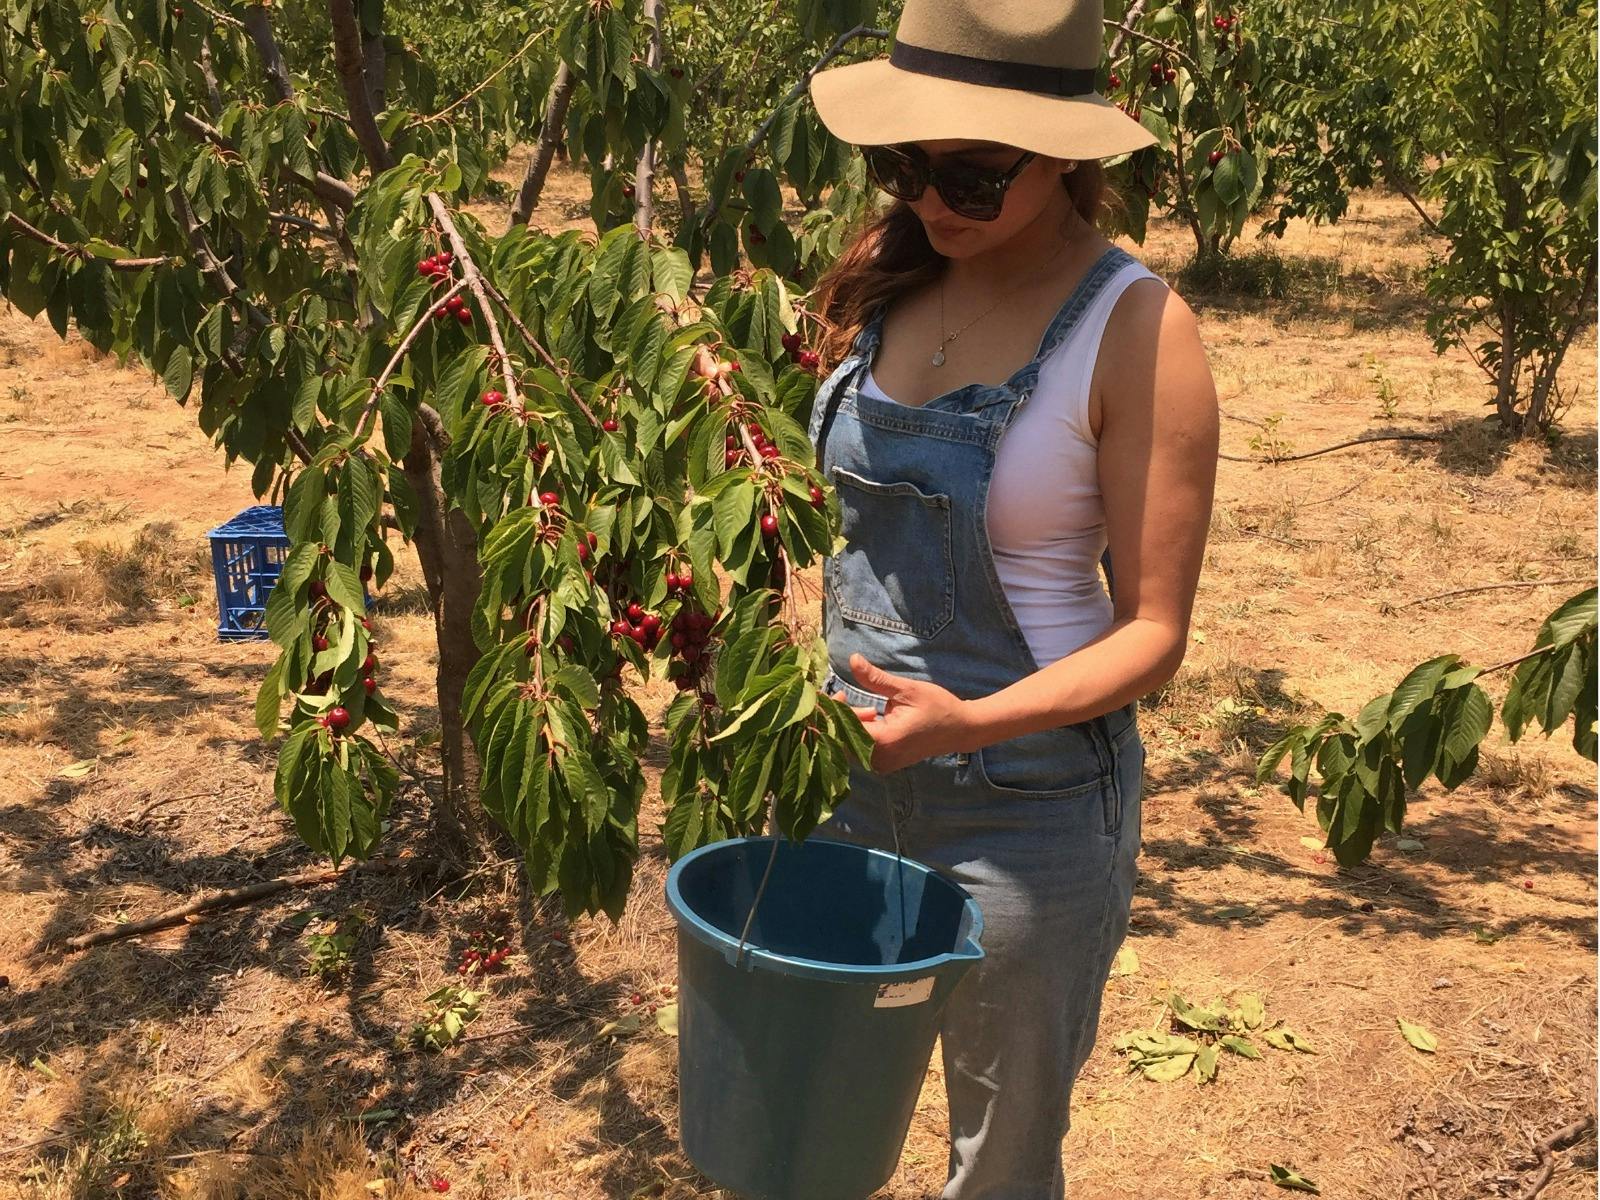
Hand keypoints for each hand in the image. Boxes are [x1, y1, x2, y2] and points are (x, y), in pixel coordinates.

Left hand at [829, 652, 974, 774]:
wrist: (961, 729)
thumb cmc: (938, 707)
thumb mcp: (907, 689)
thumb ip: (876, 678)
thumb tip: (853, 659)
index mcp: (885, 741)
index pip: (845, 729)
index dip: (836, 711)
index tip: (840, 693)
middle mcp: (881, 759)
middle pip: (844, 741)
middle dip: (842, 718)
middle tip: (850, 696)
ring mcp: (883, 764)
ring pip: (851, 745)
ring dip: (853, 724)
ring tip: (872, 707)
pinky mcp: (886, 763)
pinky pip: (862, 748)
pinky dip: (862, 731)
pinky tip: (874, 716)